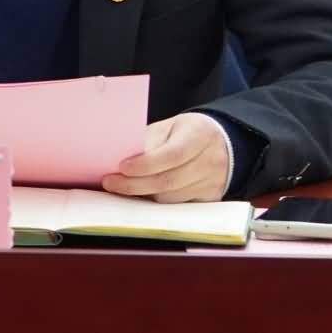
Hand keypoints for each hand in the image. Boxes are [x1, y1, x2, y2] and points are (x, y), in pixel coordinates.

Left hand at [101, 113, 228, 202]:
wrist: (220, 142)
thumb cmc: (187, 132)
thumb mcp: (170, 126)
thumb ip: (150, 141)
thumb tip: (122, 159)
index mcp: (200, 135)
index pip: (172, 155)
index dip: (145, 164)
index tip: (121, 167)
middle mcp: (211, 161)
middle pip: (169, 181)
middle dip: (135, 184)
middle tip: (111, 182)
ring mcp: (212, 183)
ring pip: (170, 197)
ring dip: (143, 194)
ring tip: (122, 187)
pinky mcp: (210, 199)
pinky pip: (177, 206)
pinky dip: (156, 202)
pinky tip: (142, 194)